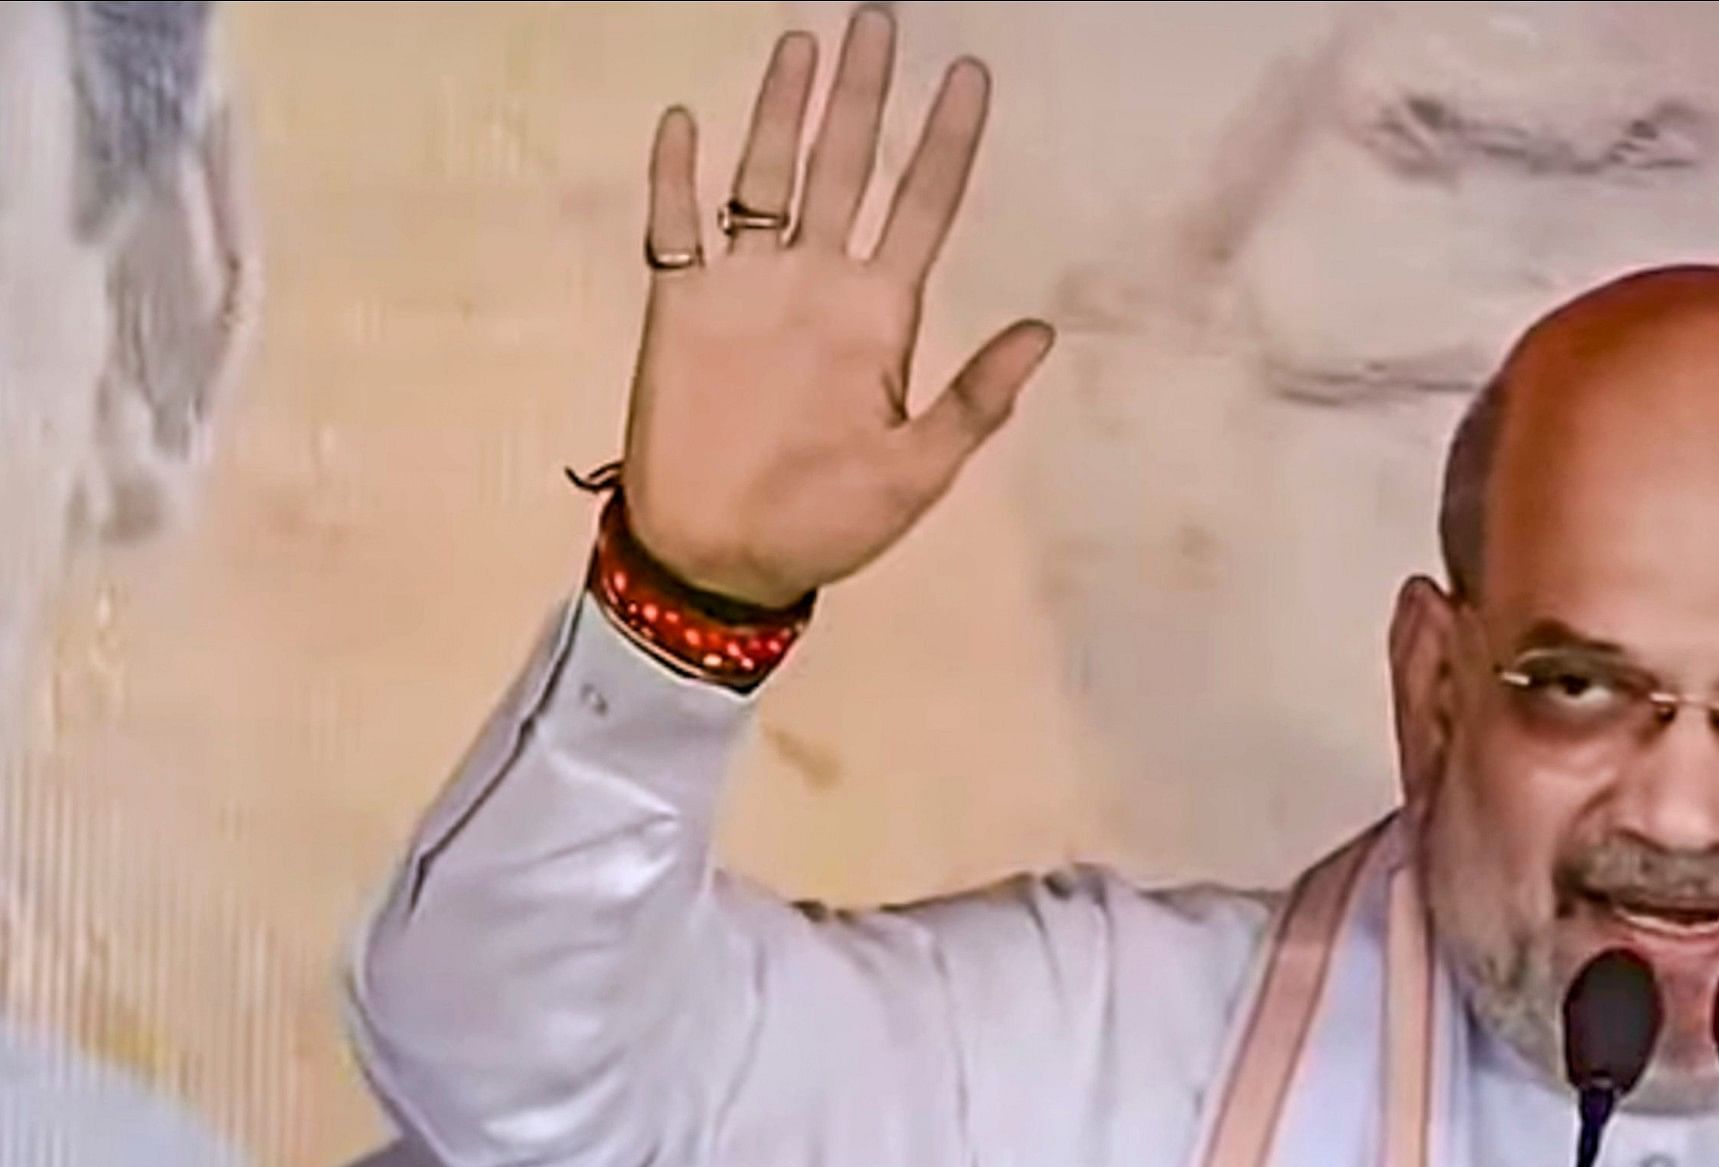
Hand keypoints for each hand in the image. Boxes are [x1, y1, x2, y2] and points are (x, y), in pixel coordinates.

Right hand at [622, 9, 1054, 608]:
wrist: (725, 559)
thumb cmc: (828, 525)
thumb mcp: (918, 471)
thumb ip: (974, 399)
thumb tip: (1042, 331)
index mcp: (881, 316)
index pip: (923, 207)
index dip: (946, 142)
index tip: (970, 76)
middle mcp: (818, 283)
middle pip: (846, 166)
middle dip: (863, 97)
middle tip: (878, 21)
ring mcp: (748, 287)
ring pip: (766, 176)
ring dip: (782, 113)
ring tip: (802, 44)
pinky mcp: (682, 306)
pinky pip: (676, 225)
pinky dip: (676, 177)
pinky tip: (685, 123)